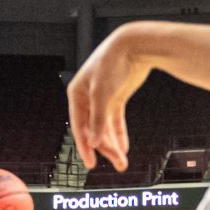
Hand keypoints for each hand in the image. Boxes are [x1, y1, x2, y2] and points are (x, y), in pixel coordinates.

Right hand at [68, 26, 153, 171]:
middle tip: (117, 164)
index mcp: (76, 94)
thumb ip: (98, 120)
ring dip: (113, 144)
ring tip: (123, 161)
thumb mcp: (103, 93)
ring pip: (105, 127)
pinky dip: (119, 134)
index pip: (79, 126)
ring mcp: (102, 98)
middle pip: (94, 129)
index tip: (91, 163)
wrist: (133, 46)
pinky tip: (124, 147)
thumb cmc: (112, 63)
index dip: (85, 146)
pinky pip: (115, 121)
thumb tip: (94, 142)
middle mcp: (87, 97)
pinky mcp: (116, 97)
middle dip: (105, 148)